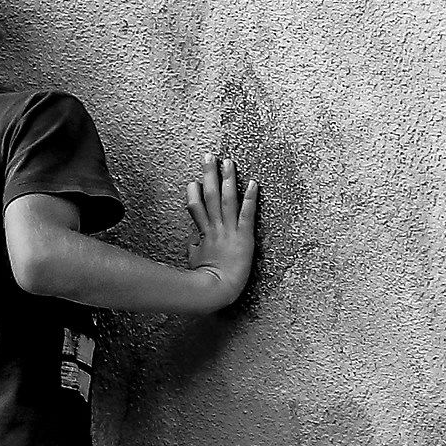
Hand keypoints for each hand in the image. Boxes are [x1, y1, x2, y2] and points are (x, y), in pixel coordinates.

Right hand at [185, 153, 257, 305]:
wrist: (216, 289)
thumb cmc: (206, 280)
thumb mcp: (195, 261)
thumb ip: (195, 248)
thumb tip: (194, 242)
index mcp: (204, 234)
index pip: (196, 208)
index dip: (194, 193)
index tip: (193, 182)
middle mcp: (216, 227)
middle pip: (210, 195)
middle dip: (209, 174)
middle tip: (209, 156)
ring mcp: (229, 230)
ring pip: (227, 199)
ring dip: (228, 179)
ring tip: (228, 162)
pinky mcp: (244, 236)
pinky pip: (247, 213)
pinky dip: (250, 197)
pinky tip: (253, 183)